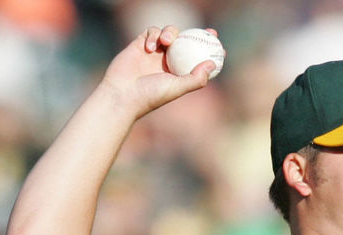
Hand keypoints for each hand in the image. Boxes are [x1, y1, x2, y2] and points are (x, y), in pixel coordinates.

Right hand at [100, 25, 216, 118]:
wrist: (122, 94)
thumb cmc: (150, 95)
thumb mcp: (176, 88)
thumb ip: (195, 78)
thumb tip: (212, 64)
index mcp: (178, 72)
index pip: (196, 58)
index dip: (208, 50)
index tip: (220, 45)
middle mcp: (167, 61)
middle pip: (186, 41)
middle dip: (198, 34)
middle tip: (209, 31)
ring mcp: (154, 52)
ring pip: (169, 33)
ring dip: (170, 33)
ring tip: (166, 42)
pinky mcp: (140, 44)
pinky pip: (151, 32)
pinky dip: (153, 36)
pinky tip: (150, 48)